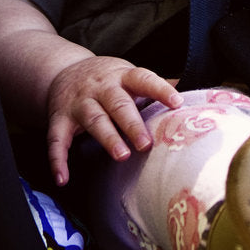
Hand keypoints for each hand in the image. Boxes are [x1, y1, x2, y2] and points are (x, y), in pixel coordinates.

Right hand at [47, 56, 182, 185]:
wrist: (63, 70)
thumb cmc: (107, 79)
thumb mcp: (129, 75)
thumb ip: (155, 86)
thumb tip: (193, 93)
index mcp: (122, 76)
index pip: (144, 79)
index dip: (161, 90)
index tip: (178, 102)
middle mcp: (100, 87)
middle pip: (118, 104)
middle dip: (132, 124)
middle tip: (146, 144)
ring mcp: (79, 103)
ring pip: (94, 120)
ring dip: (107, 138)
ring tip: (121, 155)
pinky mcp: (60, 118)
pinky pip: (56, 140)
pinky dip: (57, 160)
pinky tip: (63, 179)